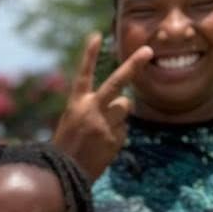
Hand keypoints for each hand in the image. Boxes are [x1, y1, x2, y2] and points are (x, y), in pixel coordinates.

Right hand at [52, 32, 153, 181]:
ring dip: (120, 114)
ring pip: (125, 107)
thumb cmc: (68, 147)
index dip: (89, 55)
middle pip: (116, 83)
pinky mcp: (115, 139)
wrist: (64, 176)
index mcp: (76, 104)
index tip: (96, 35)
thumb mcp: (73, 121)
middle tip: (148, 51)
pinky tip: (103, 146)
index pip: (84, 75)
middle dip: (134, 66)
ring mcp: (104, 125)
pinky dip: (117, 134)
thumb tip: (127, 101)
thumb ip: (96, 107)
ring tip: (101, 131)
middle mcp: (91, 110)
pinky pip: (124, 129)